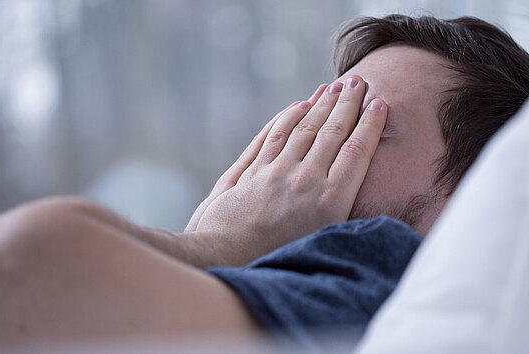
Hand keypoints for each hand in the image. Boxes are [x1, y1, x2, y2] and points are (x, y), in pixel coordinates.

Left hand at [185, 76, 386, 265]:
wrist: (225, 260)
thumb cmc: (275, 260)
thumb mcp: (319, 243)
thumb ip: (337, 211)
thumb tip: (353, 188)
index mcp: (329, 203)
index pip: (355, 152)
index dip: (369, 125)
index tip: (379, 104)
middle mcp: (304, 181)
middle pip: (330, 132)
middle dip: (347, 104)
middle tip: (358, 82)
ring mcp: (275, 173)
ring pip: (303, 129)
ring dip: (319, 104)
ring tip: (332, 87)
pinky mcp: (252, 171)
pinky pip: (273, 135)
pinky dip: (287, 117)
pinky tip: (297, 105)